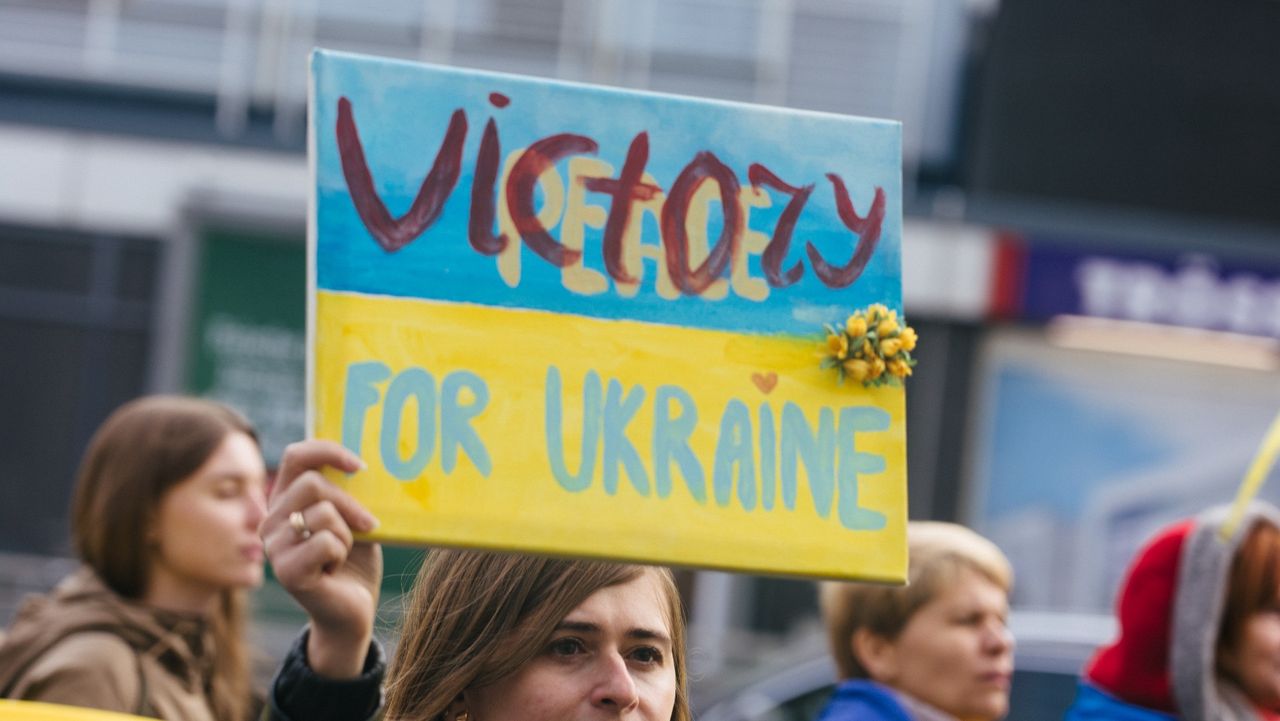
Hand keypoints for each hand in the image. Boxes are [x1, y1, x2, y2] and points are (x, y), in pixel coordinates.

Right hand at [261, 439, 381, 678]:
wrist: (354, 610)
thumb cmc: (354, 560)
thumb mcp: (353, 518)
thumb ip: (347, 491)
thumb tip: (362, 462)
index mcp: (284, 501)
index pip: (296, 456)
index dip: (328, 451)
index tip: (360, 466)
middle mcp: (271, 521)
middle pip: (313, 484)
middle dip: (351, 504)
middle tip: (367, 526)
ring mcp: (274, 547)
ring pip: (324, 513)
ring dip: (348, 534)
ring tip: (342, 554)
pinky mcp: (286, 571)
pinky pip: (326, 541)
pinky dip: (342, 553)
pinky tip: (334, 570)